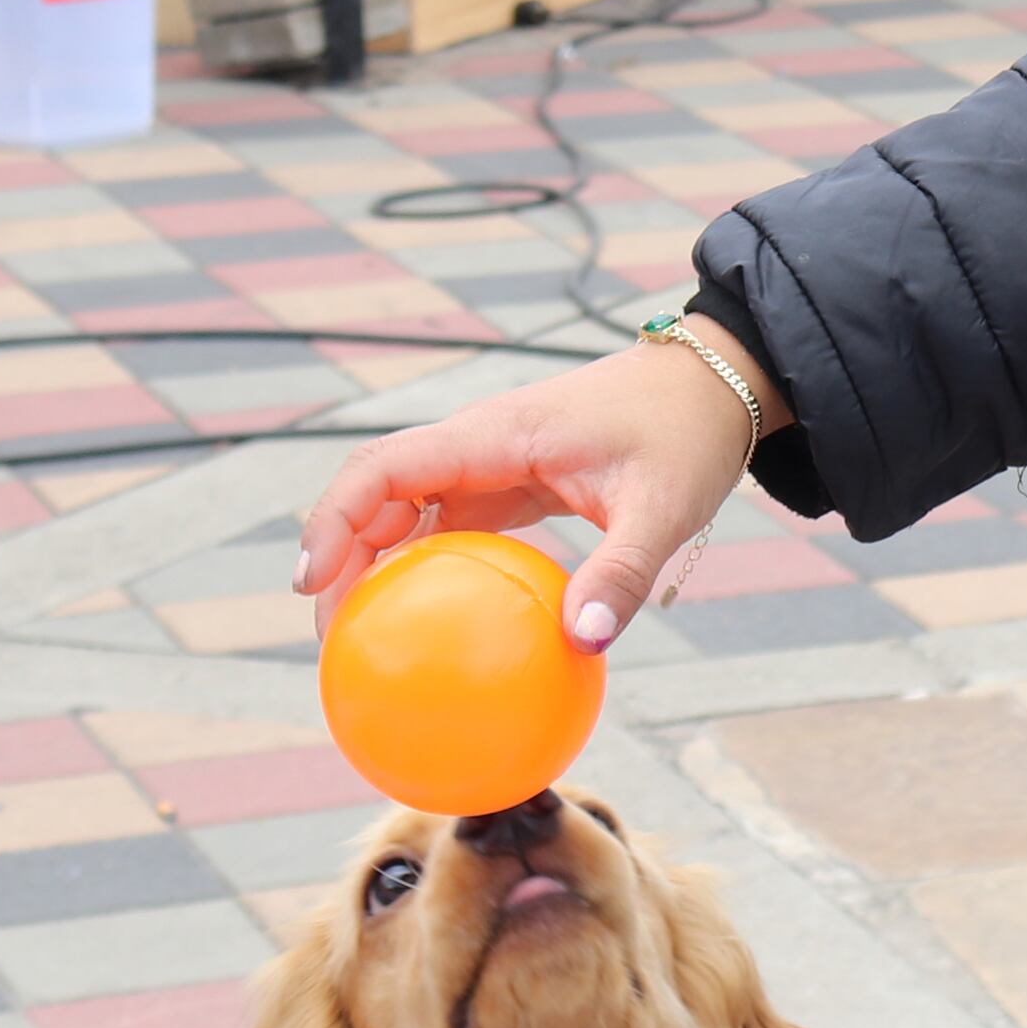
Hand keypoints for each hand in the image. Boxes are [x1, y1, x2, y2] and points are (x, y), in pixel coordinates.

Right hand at [294, 334, 772, 649]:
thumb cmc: (688, 432)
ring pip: (407, 510)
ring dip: (376, 566)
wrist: (716, 384)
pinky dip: (429, 570)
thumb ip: (623, 571)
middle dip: (338, 556)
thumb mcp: (663, 506)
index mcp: (495, 434)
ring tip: (360, 643)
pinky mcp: (513, 483)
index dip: (334, 519)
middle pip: (377, 493)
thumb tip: (584, 642)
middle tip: (330, 638)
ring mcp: (493, 462)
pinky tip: (432, 627)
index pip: (384, 467)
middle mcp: (479, 443)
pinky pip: (452, 526)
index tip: (309, 581)